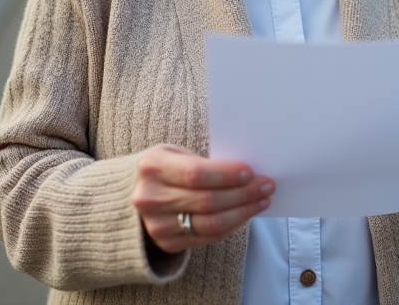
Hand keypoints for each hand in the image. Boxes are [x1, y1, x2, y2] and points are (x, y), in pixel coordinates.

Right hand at [133, 144, 274, 253]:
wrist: (131, 196)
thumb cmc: (163, 169)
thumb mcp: (173, 155)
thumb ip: (202, 162)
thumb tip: (246, 172)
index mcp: (152, 167)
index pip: (196, 174)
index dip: (226, 175)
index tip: (250, 172)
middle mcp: (151, 198)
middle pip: (207, 201)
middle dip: (243, 194)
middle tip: (266, 186)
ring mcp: (157, 225)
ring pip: (210, 223)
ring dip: (242, 212)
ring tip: (262, 200)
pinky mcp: (167, 243)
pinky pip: (208, 237)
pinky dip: (231, 225)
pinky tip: (245, 214)